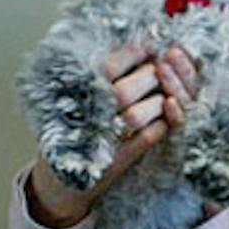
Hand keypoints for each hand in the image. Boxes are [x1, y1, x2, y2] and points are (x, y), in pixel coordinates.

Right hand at [25, 43, 195, 228]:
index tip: (149, 50)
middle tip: (161, 71)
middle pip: (124, 90)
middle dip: (150, 77)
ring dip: (157, 103)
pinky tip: (166, 118)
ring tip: (164, 96)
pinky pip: (146, 139)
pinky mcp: (118, 160)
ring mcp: (102, 139)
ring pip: (135, 116)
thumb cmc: (75, 128)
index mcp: (77, 94)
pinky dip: (160, 126)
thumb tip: (142, 51)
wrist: (62, 178)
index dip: (132, 55)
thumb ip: (104, 75)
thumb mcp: (80, 94)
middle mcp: (88, 115)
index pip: (108, 68)